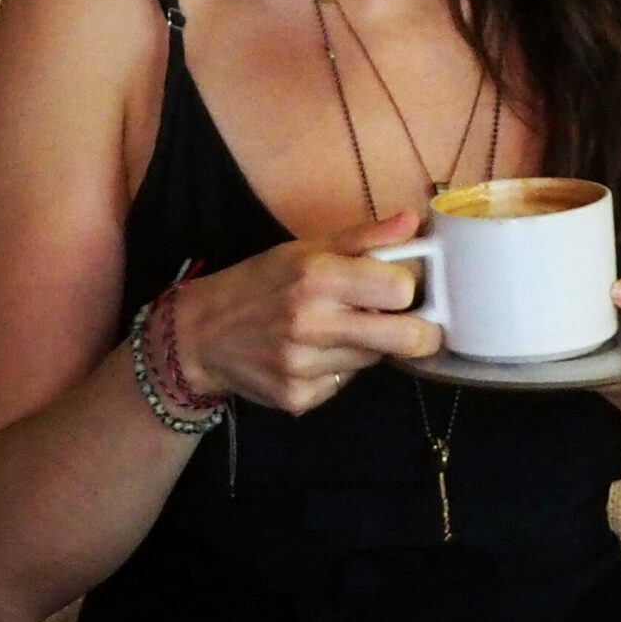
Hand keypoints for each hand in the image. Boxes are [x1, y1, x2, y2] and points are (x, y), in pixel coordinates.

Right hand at [168, 209, 441, 415]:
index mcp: (318, 277)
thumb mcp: (307, 248)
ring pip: (374, 361)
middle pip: (404, 339)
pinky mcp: (298, 399)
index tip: (403, 287)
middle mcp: (311, 324)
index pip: (401, 289)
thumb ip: (365, 237)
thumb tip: (414, 222)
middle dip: (420, 332)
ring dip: (370, 346)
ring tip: (343, 330)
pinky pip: (344, 384)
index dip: (409, 288)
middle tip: (417, 325)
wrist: (199, 335)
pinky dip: (340, 369)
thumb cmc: (260, 283)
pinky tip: (317, 354)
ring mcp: (304, 366)